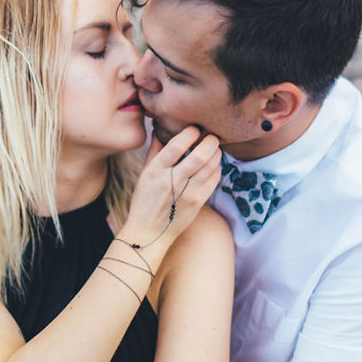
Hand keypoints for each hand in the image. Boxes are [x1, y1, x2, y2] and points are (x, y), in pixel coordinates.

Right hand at [121, 126, 221, 249]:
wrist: (148, 233)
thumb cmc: (144, 200)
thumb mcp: (144, 174)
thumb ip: (155, 151)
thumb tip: (161, 128)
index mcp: (155, 171)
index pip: (176, 146)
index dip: (189, 134)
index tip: (195, 129)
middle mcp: (171, 182)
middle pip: (198, 156)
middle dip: (210, 142)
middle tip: (213, 137)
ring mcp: (186, 194)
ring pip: (209, 168)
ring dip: (216, 154)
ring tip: (215, 149)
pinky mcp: (197, 203)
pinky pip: (213, 181)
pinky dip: (217, 169)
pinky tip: (214, 165)